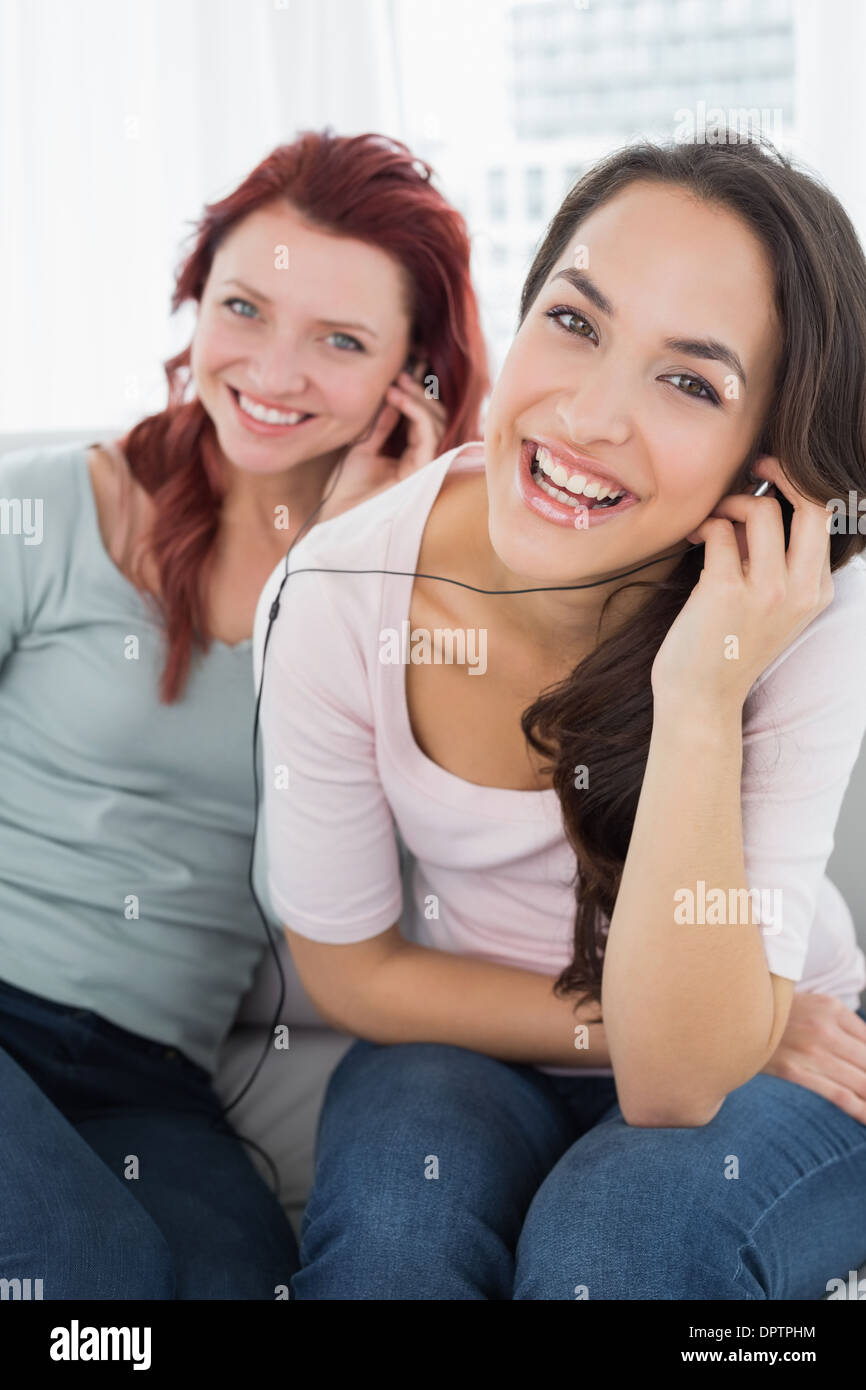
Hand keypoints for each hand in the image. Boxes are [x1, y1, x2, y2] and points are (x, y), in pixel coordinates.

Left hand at [317, 360, 447, 522]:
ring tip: (397, 385)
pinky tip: (399, 399)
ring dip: (418, 399)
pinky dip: (416, 414)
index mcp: (409, 456)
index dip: (414, 395)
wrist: (337, 516)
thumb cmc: (347, 488)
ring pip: (437, 425)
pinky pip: (429, 437)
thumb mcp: (363, 446)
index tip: (398, 376)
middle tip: (401, 374)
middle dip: (421, 393)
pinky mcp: (420, 473)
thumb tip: (393, 396)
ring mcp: (423, 467)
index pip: (423, 420)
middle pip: (437, 419)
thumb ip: (381, 425)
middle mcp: (421, 461)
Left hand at [650, 456, 834, 712]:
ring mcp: (766, 592)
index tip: (768, 476)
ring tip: (713, 518)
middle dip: (781, 471)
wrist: (701, 697)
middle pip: (812, 503)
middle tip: (753, 468)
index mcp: (817, 590)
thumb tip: (760, 498)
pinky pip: (721, 530)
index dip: (796, 485)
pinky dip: (705, 524)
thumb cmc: (727, 645)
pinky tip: (694, 538)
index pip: (825, 516)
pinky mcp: (726, 592)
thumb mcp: (771, 604)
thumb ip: (775, 558)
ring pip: (763, 509)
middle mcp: (800, 590)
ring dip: (731, 502)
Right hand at [761, 990, 865, 1123]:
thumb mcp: (812, 1006)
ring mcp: (810, 1050)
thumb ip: (842, 1025)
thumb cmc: (775, 1017)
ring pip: (861, 1082)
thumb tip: (864, 1050)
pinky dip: (859, 1110)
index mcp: (832, 1008)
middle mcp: (825, 1027)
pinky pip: (838, 1095)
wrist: (731, 1018)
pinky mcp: (794, 1071)